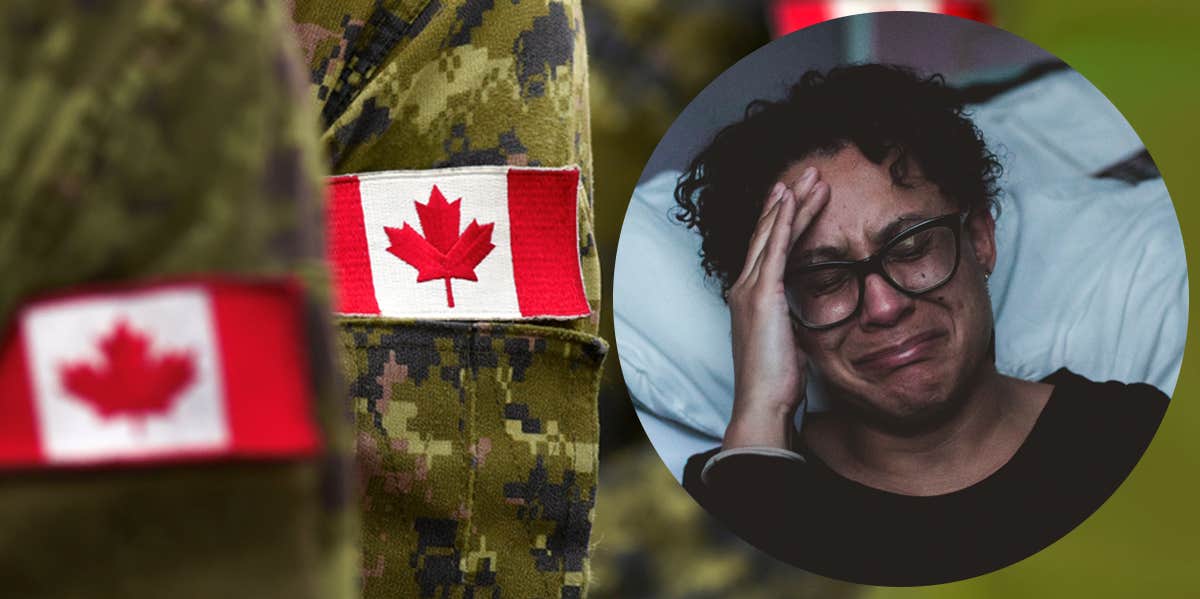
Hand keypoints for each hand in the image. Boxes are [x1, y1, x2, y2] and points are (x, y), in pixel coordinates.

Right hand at [723, 167, 829, 449]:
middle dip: (787, 201)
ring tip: (810, 176)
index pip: (767, 250)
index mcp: (750, 300)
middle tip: (805, 174)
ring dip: (791, 202)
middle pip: (767, 234)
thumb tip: (803, 319)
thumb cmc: (775, 384)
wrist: (762, 404)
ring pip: (773, 234)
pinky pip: (776, 248)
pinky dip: (785, 220)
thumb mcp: (787, 345)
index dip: (781, 221)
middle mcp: (744, 288)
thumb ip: (791, 323)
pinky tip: (794, 199)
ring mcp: (750, 289)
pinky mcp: (763, 294)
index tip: (796, 198)